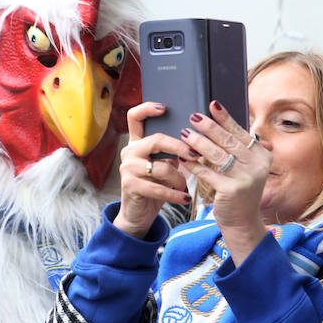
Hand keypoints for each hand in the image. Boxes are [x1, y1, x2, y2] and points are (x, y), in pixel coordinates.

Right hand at [115, 102, 193, 238]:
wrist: (138, 214)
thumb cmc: (154, 187)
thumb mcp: (163, 166)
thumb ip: (171, 152)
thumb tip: (195, 139)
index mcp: (136, 143)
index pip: (134, 117)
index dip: (147, 108)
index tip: (165, 107)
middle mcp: (129, 152)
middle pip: (155, 140)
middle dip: (179, 147)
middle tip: (195, 155)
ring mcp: (127, 168)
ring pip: (160, 166)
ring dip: (179, 178)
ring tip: (186, 186)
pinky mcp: (130, 185)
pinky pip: (158, 188)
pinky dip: (175, 194)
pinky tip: (184, 198)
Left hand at [178, 101, 271, 263]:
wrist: (242, 222)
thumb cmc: (238, 191)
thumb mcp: (245, 168)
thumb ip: (238, 148)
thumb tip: (221, 123)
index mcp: (262, 156)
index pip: (240, 132)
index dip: (225, 118)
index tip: (212, 104)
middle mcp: (258, 165)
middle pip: (228, 141)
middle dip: (209, 127)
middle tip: (193, 117)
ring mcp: (246, 178)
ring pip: (217, 155)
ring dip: (198, 143)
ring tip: (185, 133)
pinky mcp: (232, 190)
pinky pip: (208, 173)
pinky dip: (194, 165)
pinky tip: (184, 158)